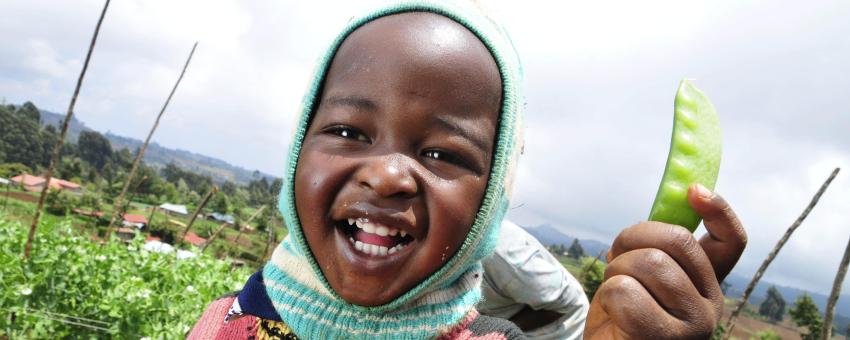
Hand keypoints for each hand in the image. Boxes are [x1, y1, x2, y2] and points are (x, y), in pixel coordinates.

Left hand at [584, 184, 746, 338]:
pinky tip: (614, 316)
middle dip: (633, 237)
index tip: (694, 190)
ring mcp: (693, 326)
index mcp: (707, 284)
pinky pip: (625, 291)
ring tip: (616, 292)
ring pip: (650, 262)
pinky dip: (607, 296)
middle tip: (616, 256)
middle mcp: (710, 305)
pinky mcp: (665, 339)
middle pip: (678, 241)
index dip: (719, 209)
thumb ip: (656, 248)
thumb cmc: (619, 315)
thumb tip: (669, 206)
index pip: (731, 241)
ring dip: (617, 270)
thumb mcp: (640, 274)